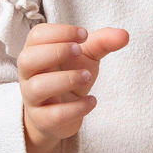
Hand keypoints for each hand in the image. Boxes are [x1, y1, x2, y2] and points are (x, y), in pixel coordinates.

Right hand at [18, 23, 128, 152]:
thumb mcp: (86, 56)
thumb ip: (103, 42)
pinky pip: (54, 115)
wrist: (59, 114)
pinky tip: (92, 101)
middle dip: (56, 52)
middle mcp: (29, 74)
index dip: (60, 32)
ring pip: (38, 87)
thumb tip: (124, 35)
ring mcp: (32, 99)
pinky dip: (76, 108)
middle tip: (79, 51)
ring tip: (87, 76)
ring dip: (66, 79)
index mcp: (36, 52)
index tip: (84, 35)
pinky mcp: (42, 120)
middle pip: (28, 59)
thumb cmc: (69, 75)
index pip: (37, 35)